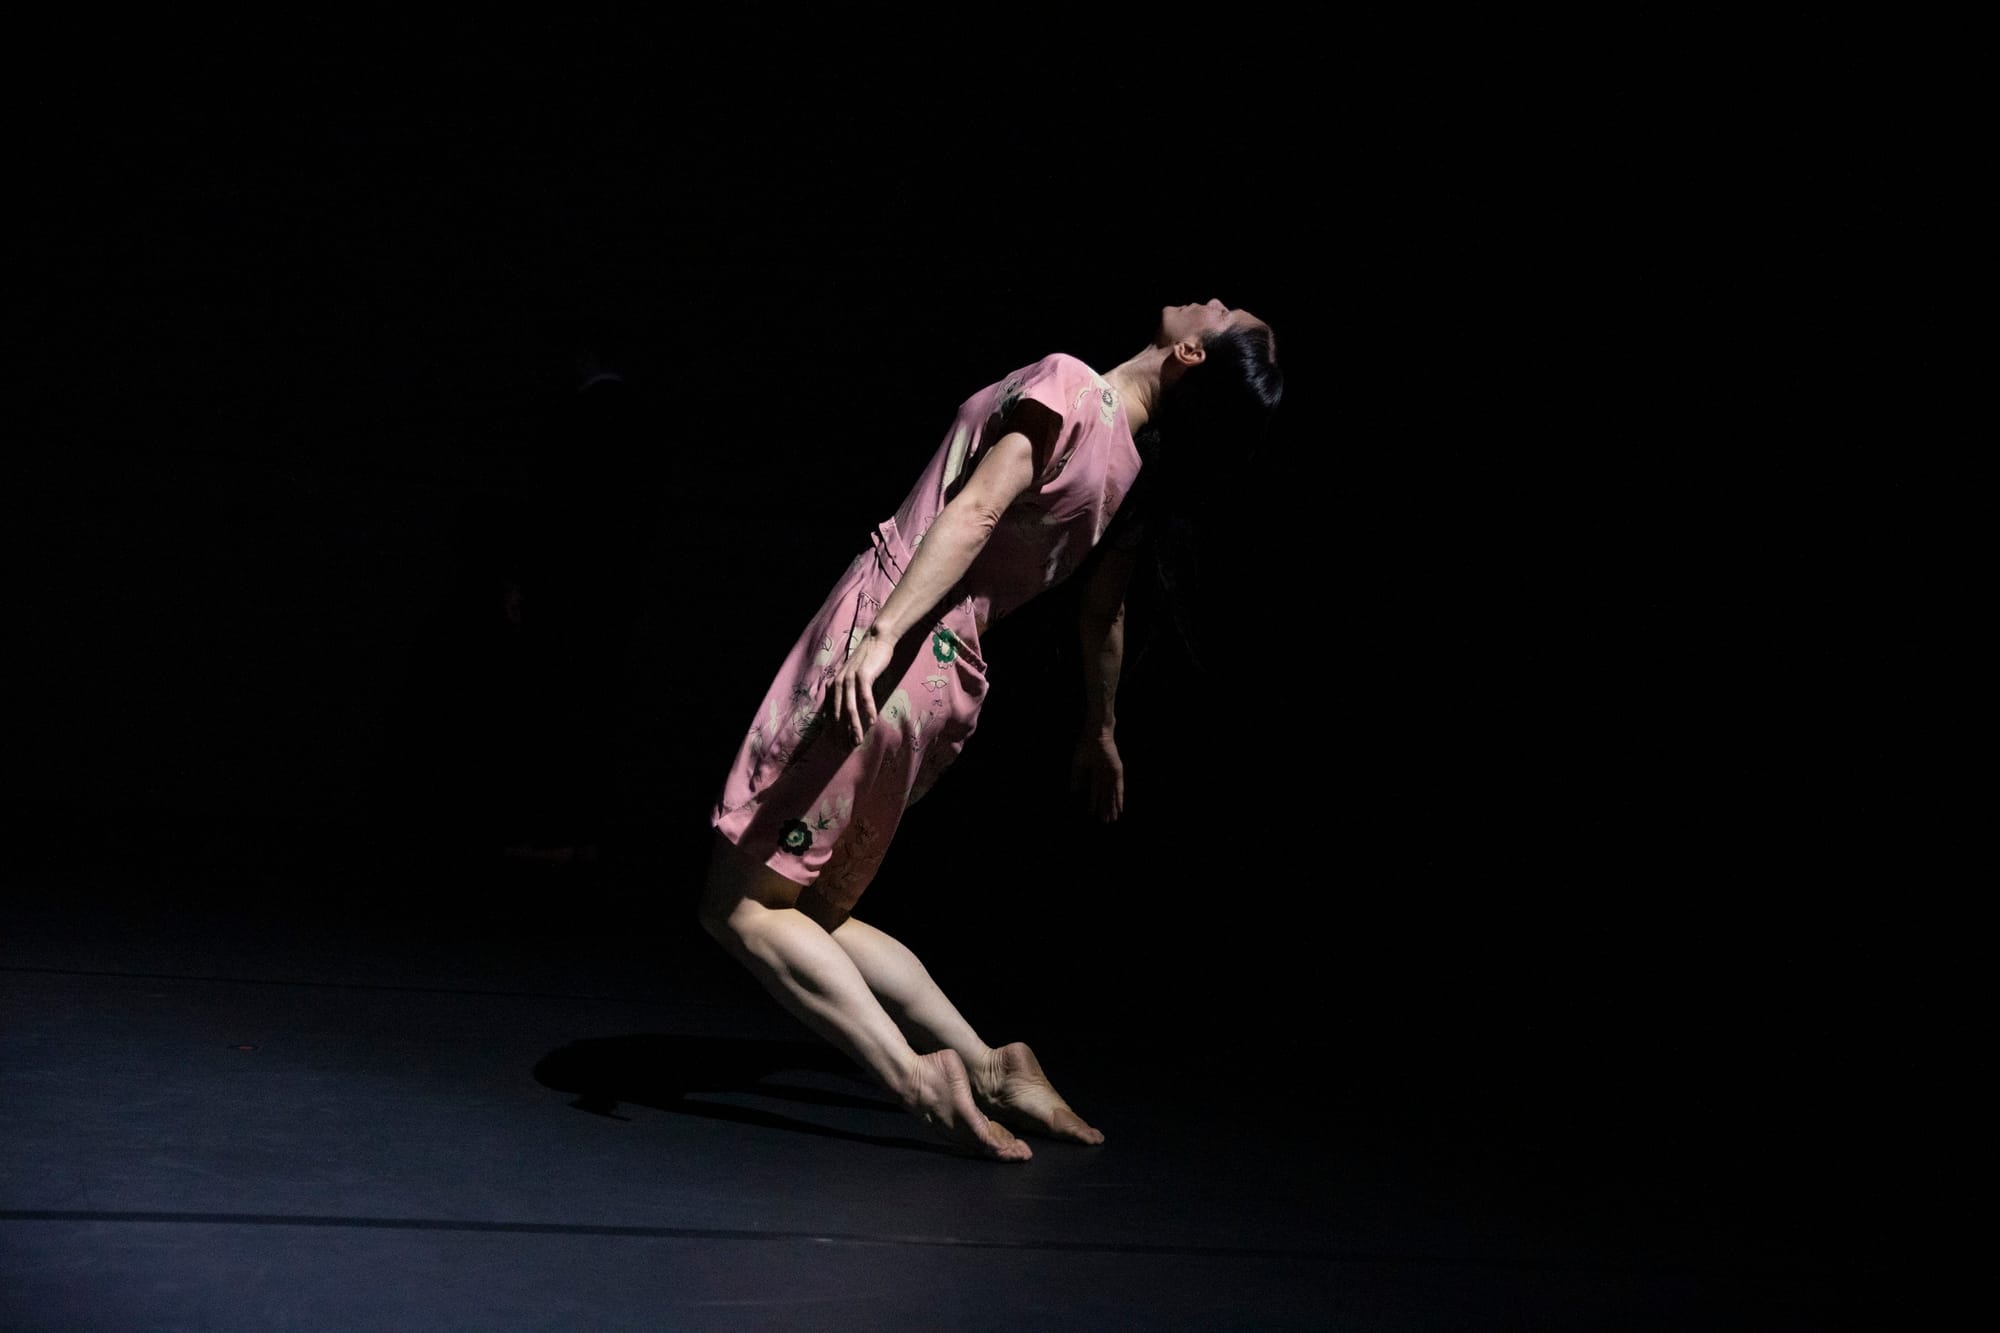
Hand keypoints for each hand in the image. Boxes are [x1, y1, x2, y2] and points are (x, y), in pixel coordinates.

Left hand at [831, 627, 896, 744]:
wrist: (876, 639)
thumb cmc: (867, 660)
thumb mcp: (852, 676)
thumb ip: (848, 692)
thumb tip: (848, 712)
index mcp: (834, 685)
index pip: (831, 712)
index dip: (832, 729)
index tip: (835, 745)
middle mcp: (839, 683)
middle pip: (838, 713)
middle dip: (840, 733)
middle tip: (845, 749)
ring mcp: (850, 679)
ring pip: (850, 708)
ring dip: (854, 726)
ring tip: (858, 740)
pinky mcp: (863, 675)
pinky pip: (865, 696)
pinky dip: (868, 710)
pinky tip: (872, 721)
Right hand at [1069, 732, 1124, 822]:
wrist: (1096, 736)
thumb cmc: (1085, 746)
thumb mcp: (1078, 764)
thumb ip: (1076, 777)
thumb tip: (1074, 792)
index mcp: (1094, 773)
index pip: (1095, 792)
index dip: (1094, 803)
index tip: (1091, 814)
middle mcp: (1104, 775)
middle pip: (1105, 796)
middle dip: (1105, 809)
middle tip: (1105, 822)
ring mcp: (1111, 774)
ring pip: (1112, 794)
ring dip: (1112, 807)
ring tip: (1112, 819)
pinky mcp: (1117, 772)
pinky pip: (1119, 788)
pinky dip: (1119, 798)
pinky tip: (1120, 808)